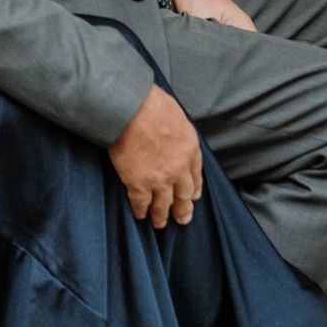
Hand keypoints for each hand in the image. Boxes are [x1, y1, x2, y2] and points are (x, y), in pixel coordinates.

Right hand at [107, 84, 202, 228]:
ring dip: (162, 216)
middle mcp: (179, 167)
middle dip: (183, 209)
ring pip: (164, 205)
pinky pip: (142, 204)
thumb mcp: (175, 113)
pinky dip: (141, 211)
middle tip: (183, 218)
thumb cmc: (149, 103)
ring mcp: (160, 178)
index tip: (194, 196)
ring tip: (160, 223)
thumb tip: (170, 129)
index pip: (196, 174)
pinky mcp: (139, 184)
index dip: (195, 188)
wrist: (130, 108)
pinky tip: (139, 214)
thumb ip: (176, 129)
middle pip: (184, 194)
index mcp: (190, 148)